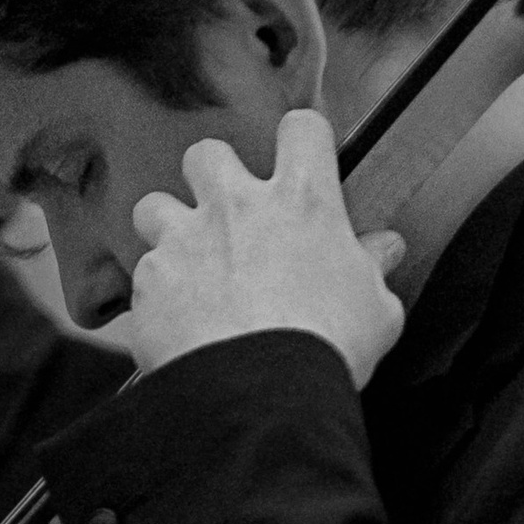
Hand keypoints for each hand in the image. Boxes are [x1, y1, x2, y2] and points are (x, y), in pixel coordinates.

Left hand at [126, 110, 404, 389]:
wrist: (261, 395)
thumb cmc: (325, 348)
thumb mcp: (375, 307)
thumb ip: (373, 270)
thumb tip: (384, 252)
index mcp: (301, 200)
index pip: (301, 129)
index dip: (301, 141)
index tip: (301, 162)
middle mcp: (235, 208)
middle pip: (206, 153)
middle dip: (211, 176)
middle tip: (225, 211)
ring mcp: (184, 243)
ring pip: (152, 206)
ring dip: (164, 228)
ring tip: (182, 262)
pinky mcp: (149, 287)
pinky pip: (139, 280)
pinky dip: (152, 298)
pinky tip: (170, 322)